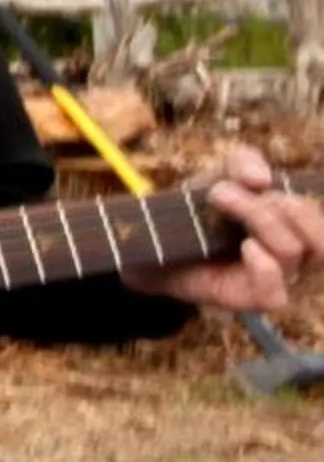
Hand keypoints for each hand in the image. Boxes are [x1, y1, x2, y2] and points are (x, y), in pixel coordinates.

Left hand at [121, 148, 321, 313]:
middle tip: (244, 191)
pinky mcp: (247, 299)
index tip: (252, 182)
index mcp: (294, 227)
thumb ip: (243, 163)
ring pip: (291, 251)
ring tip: (219, 197)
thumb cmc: (196, 208)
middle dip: (285, 207)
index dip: (296, 201)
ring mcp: (271, 279)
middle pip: (319, 238)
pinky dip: (264, 266)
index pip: (319, 220)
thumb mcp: (219, 174)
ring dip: (258, 217)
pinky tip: (246, 246)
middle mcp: (291, 256)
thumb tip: (262, 179)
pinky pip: (274, 295)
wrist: (153, 237)